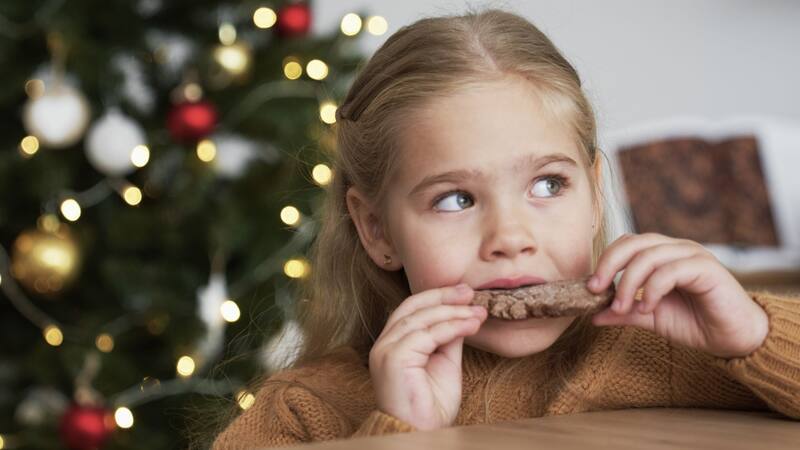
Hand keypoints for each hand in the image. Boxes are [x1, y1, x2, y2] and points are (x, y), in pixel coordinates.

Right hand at [368, 284, 486, 429]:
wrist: (421, 434)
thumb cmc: (430, 406)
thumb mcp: (444, 363)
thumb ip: (448, 338)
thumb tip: (463, 314)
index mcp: (393, 343)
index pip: (412, 309)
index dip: (437, 297)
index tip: (464, 292)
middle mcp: (384, 343)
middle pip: (413, 307)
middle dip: (444, 296)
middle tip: (470, 292)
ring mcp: (386, 350)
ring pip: (421, 319)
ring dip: (453, 312)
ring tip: (477, 312)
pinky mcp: (394, 358)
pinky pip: (427, 335)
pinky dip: (452, 327)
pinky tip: (471, 325)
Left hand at [587, 233, 768, 358]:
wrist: (734, 338)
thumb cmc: (695, 323)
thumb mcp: (650, 316)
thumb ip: (624, 312)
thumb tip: (591, 315)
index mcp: (662, 254)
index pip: (627, 244)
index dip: (605, 261)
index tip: (590, 288)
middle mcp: (676, 249)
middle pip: (634, 243)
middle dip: (609, 265)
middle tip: (596, 290)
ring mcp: (692, 255)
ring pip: (649, 256)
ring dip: (629, 283)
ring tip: (622, 309)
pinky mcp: (706, 267)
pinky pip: (670, 271)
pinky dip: (652, 289)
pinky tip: (648, 307)